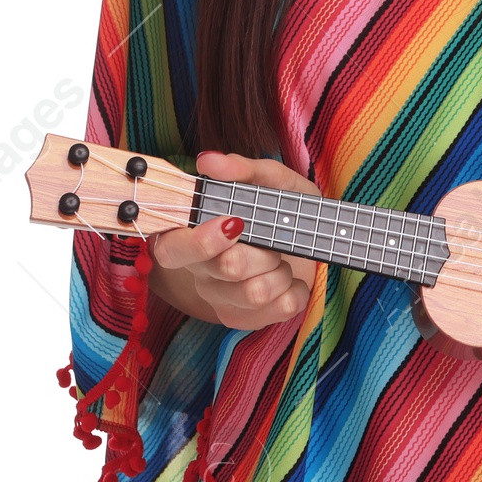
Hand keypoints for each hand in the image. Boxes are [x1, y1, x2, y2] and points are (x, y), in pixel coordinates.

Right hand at [148, 151, 319, 330]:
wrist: (308, 241)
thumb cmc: (280, 210)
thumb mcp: (270, 182)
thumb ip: (241, 171)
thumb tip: (208, 162)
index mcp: (192, 235)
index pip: (172, 249)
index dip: (202, 242)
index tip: (235, 222)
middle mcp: (199, 271)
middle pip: (228, 267)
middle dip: (264, 249)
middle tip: (273, 239)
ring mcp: (220, 299)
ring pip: (255, 292)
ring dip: (281, 270)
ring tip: (281, 258)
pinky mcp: (245, 319)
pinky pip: (279, 309)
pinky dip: (296, 289)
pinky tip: (290, 279)